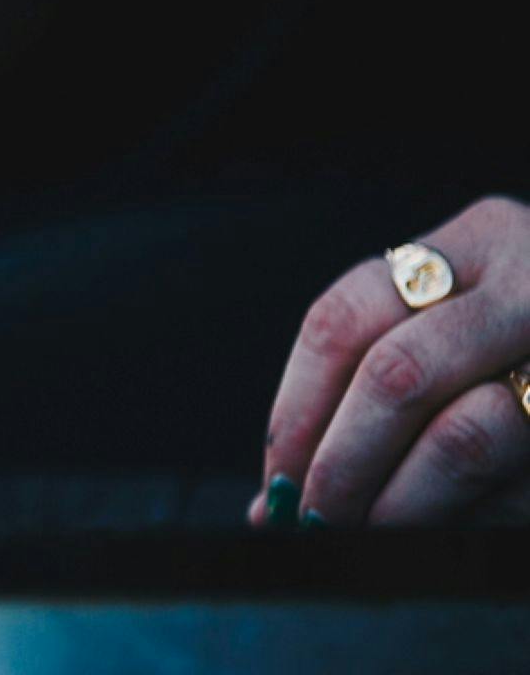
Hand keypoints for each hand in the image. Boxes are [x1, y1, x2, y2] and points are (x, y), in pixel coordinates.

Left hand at [254, 196, 529, 526]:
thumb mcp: (466, 332)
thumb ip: (374, 390)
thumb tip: (271, 499)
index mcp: (481, 239)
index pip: (344, 316)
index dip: (297, 406)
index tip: (274, 474)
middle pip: (396, 373)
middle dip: (340, 463)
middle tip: (311, 519)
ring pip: (466, 435)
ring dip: (402, 502)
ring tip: (369, 535)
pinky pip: (519, 484)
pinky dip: (474, 520)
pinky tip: (450, 531)